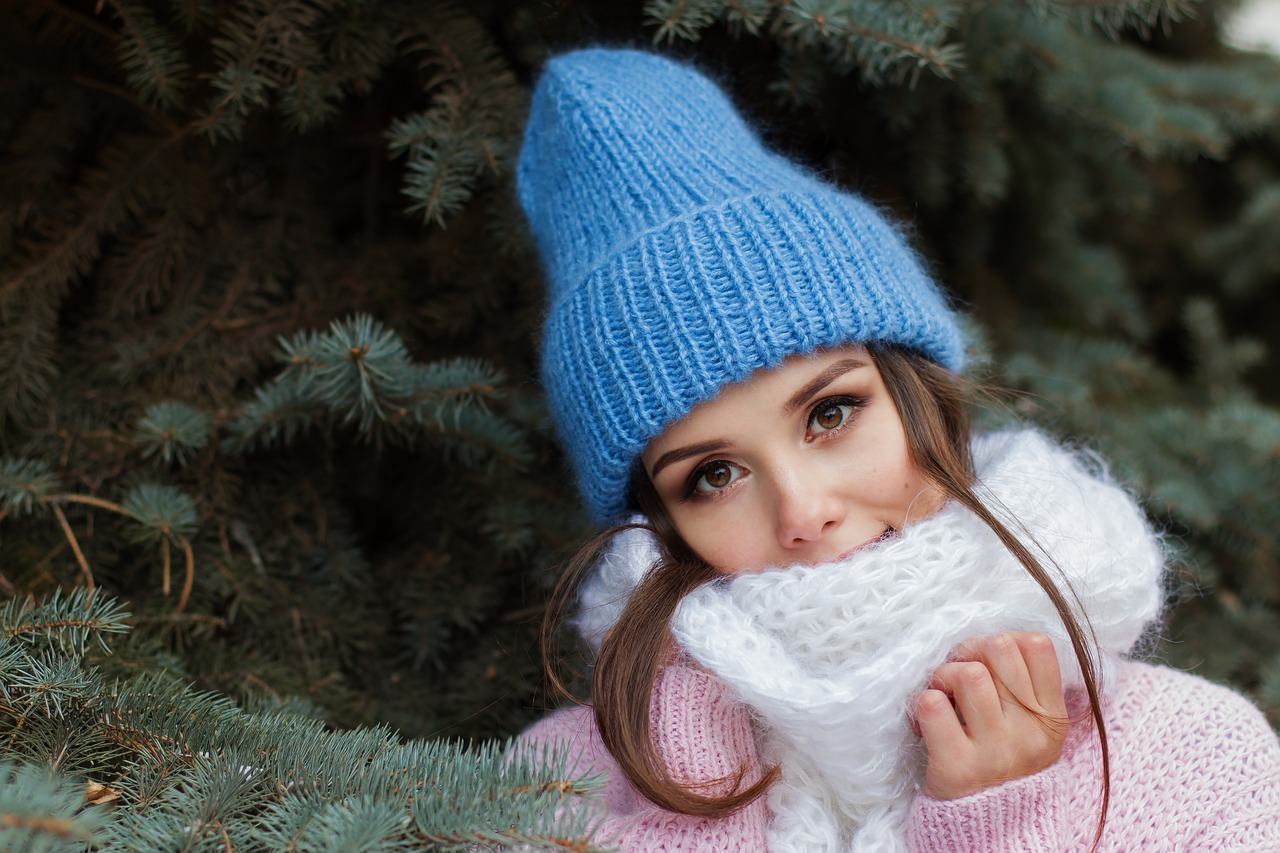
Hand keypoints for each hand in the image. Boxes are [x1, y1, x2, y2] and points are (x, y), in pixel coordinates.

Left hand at [914, 631, 1068, 799]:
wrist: (992, 830)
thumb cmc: (1003, 762)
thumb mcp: (1030, 728)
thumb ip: (1022, 686)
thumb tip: (994, 638)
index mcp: (1051, 719)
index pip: (1036, 645)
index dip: (1003, 639)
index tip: (987, 660)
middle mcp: (1030, 734)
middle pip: (999, 649)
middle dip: (969, 651)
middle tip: (957, 673)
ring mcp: (995, 752)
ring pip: (967, 674)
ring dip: (944, 677)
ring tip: (943, 697)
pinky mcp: (957, 767)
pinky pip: (932, 705)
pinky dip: (922, 704)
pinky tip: (927, 720)